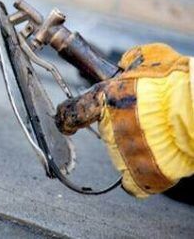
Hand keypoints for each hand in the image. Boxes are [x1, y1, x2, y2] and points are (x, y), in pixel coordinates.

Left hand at [56, 44, 193, 197]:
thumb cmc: (176, 81)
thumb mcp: (148, 59)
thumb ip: (130, 65)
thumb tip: (126, 64)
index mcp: (104, 98)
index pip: (70, 113)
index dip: (65, 118)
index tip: (64, 122)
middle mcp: (108, 127)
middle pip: (107, 131)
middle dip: (123, 124)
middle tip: (146, 115)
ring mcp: (123, 152)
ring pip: (123, 151)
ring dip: (137, 143)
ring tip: (161, 131)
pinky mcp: (142, 174)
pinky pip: (133, 181)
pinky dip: (140, 175)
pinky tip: (154, 160)